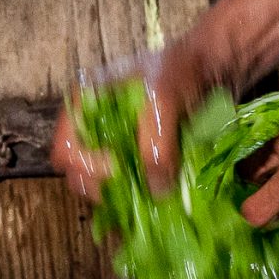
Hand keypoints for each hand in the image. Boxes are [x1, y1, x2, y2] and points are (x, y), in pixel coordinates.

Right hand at [51, 42, 220, 197]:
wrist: (212, 65)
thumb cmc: (183, 71)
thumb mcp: (165, 99)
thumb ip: (156, 142)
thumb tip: (156, 191)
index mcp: (85, 104)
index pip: (67, 150)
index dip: (88, 167)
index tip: (118, 171)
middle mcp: (93, 127)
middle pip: (81, 174)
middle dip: (103, 191)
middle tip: (131, 201)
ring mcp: (114, 143)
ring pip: (104, 184)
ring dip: (120, 200)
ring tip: (142, 214)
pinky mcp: (136, 157)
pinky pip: (127, 184)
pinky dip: (136, 199)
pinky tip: (150, 213)